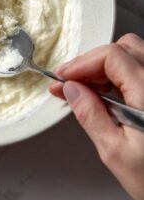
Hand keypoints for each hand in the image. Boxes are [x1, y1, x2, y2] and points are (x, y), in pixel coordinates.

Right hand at [49, 34, 143, 199]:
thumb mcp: (114, 151)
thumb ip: (90, 115)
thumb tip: (72, 90)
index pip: (112, 56)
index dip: (82, 64)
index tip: (62, 78)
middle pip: (125, 48)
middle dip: (93, 61)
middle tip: (71, 83)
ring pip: (135, 56)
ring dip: (107, 67)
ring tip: (86, 90)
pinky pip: (142, 72)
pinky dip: (121, 77)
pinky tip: (107, 95)